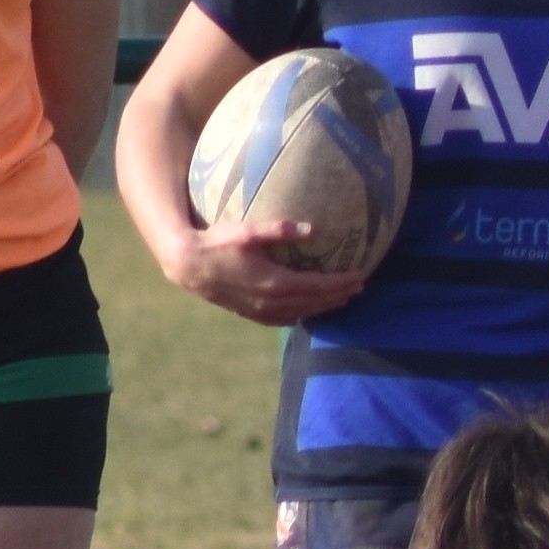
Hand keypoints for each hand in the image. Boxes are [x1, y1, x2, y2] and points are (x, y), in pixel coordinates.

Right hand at [168, 216, 369, 327]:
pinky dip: (301, 313)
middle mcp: (272, 302)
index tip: (360, 275)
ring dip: (323, 306)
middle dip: (339, 295)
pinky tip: (308, 308)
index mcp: (275, 283)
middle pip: (315, 302)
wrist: (188, 266)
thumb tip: (314, 229)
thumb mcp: (248, 231)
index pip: (318, 286)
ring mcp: (261, 312)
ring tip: (342, 297)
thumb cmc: (217, 243)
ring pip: (301, 313)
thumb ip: (280, 230)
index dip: (341, 282)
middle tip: (359, 286)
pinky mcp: (251, 314)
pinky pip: (284, 319)